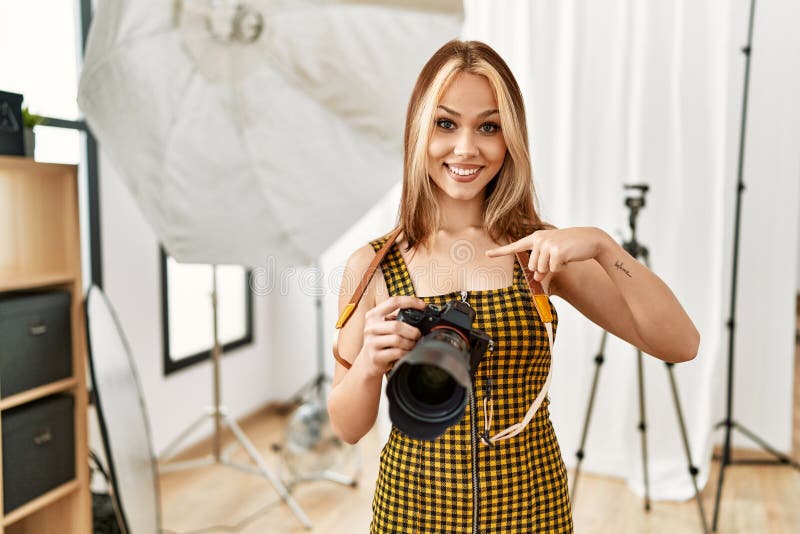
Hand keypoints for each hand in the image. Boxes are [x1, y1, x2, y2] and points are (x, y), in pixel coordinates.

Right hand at [361, 295, 426, 377]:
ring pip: (397, 340)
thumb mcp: (384, 325)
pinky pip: (397, 353)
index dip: (410, 302)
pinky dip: (406, 353)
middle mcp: (371, 327)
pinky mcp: (376, 356)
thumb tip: (421, 312)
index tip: (422, 306)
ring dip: (410, 343)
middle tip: (418, 335)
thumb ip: (397, 317)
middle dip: (413, 331)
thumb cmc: (380, 341)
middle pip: (397, 325)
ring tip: (412, 344)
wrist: (367, 362)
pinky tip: (406, 352)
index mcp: (373, 315)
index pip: (393, 302)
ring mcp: (371, 342)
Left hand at [486, 227, 610, 281]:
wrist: (591, 239)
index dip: (500, 251)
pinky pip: (553, 269)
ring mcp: (547, 244)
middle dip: (544, 267)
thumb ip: (542, 264)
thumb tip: (536, 277)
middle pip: (532, 266)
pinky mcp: (556, 251)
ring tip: (564, 255)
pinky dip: (562, 267)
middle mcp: (539, 239)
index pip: (516, 246)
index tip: (487, 254)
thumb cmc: (571, 247)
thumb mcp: (553, 255)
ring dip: (553, 267)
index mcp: (536, 237)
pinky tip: (569, 257)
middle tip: (558, 258)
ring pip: (542, 269)